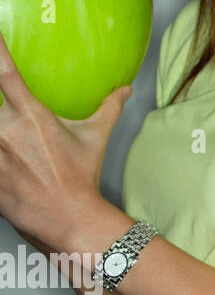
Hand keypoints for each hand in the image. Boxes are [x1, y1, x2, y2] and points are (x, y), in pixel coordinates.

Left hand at [0, 27, 130, 248]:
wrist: (66, 219)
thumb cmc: (80, 177)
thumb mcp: (95, 138)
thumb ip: (107, 108)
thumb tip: (123, 90)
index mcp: (32, 118)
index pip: (6, 75)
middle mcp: (5, 132)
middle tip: (7, 117)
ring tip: (6, 138)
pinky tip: (2, 156)